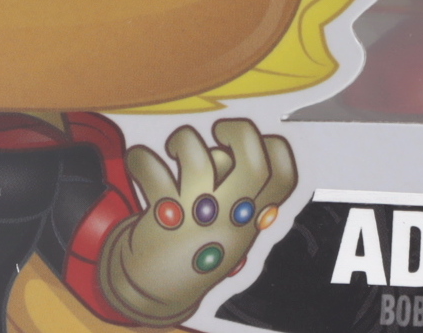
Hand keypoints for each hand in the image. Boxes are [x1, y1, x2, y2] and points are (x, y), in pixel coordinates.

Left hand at [100, 119, 295, 326]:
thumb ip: (240, 195)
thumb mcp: (231, 232)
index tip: (257, 142)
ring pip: (199, 161)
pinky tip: (139, 160)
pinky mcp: (163, 216)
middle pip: (255, 165)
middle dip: (241, 132)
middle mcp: (229, 218)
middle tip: (220, 131)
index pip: (284, 178)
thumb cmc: (197, 248)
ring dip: (184, 140)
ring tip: (175, 147)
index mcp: (251, 220)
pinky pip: (153, 173)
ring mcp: (197, 217)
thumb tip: (228, 149)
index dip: (277, 148)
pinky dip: (141, 160)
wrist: (152, 291)